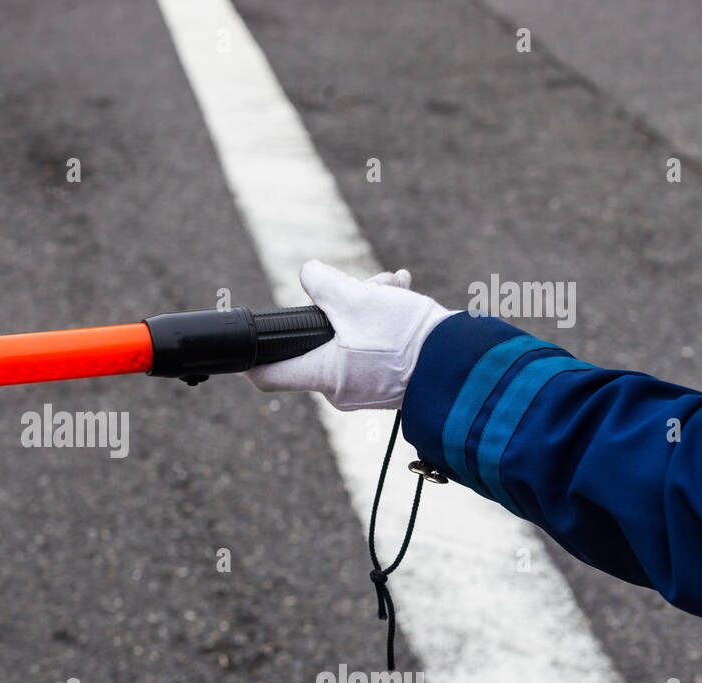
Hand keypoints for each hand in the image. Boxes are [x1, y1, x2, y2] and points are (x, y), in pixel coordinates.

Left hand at [246, 260, 455, 410]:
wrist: (460, 363)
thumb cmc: (405, 337)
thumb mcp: (358, 299)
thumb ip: (324, 284)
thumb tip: (308, 272)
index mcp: (322, 374)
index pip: (270, 377)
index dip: (251, 362)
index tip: (242, 351)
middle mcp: (339, 390)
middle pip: (316, 345)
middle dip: (334, 309)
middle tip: (361, 288)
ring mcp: (364, 390)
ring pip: (348, 340)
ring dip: (365, 308)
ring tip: (390, 286)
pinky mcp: (388, 384)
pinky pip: (371, 349)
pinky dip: (382, 322)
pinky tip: (400, 295)